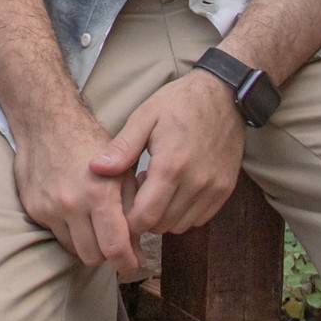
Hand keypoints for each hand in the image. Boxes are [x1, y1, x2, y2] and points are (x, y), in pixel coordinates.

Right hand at [11, 107, 140, 275]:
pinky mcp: (33, 208)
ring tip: (93, 226)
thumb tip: (137, 249)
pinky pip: (55, 234)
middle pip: (92, 256)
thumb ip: (133, 209)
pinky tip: (73, 212)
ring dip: (86, 244)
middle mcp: (72, 204)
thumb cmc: (91, 143)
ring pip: (72, 249)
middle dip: (106, 254)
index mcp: (99, 194)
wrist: (47, 122)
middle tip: (113, 243)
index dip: (126, 262)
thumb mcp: (121, 170)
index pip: (114, 248)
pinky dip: (67, 230)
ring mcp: (49, 207)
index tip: (131, 263)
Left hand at [89, 70, 244, 235]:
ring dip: (164, 215)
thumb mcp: (144, 117)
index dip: (127, 220)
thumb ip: (121, 147)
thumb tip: (95, 169)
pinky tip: (176, 189)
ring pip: (181, 225)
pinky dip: (184, 212)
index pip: (145, 217)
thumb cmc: (178, 103)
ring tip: (157, 187)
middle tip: (138, 191)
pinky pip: (200, 218)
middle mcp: (196, 182)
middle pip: (161, 225)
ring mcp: (214, 188)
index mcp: (171, 165)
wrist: (223, 94)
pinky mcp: (225, 190)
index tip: (120, 206)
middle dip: (144, 217)